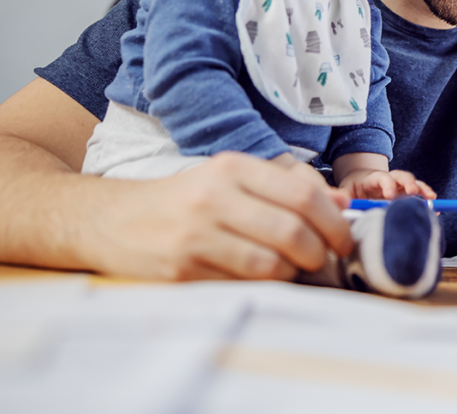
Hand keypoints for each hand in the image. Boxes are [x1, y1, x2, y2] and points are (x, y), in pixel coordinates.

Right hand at [88, 151, 352, 280]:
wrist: (114, 220)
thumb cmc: (185, 199)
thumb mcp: (231, 177)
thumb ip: (286, 185)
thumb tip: (341, 203)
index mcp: (232, 168)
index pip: (303, 194)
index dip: (334, 221)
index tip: (343, 239)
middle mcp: (214, 197)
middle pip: (292, 231)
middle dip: (319, 253)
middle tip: (322, 260)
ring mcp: (196, 236)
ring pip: (270, 265)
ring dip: (291, 274)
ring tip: (290, 270)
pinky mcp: (182, 272)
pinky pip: (242, 287)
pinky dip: (262, 288)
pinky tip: (259, 279)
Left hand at [338, 168, 436, 199]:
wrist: (360, 183)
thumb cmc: (353, 189)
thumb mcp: (345, 190)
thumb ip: (342, 196)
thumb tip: (338, 202)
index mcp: (373, 178)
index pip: (382, 177)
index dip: (387, 184)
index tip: (389, 195)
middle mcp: (390, 180)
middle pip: (402, 176)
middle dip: (408, 183)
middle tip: (412, 193)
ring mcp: (400, 187)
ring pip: (413, 184)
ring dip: (422, 190)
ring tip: (430, 199)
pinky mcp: (405, 195)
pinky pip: (418, 196)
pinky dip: (426, 201)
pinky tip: (435, 210)